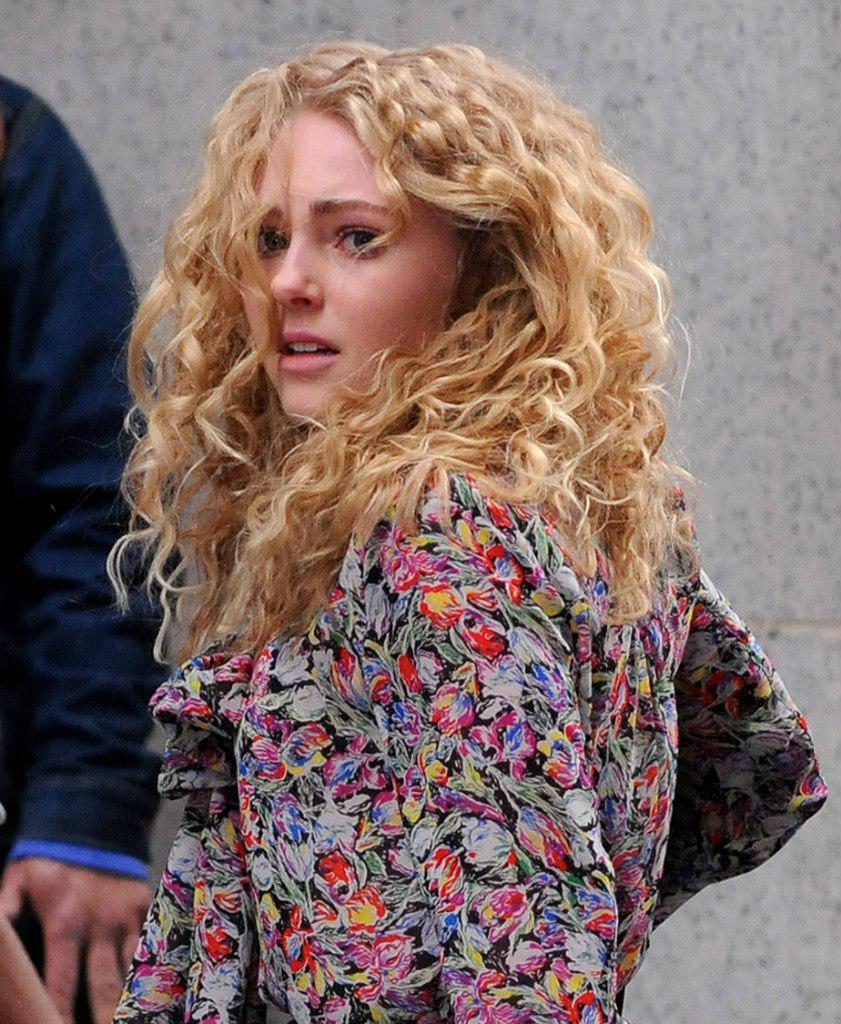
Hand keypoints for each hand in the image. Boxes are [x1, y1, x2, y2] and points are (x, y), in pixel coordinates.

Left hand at [0, 857, 150, 1023]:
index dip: (57, 1013)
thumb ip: (4, 911)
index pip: (61, 983)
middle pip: (102, 987)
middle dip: (101, 1018)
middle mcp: (99, 926)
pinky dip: (149, 972)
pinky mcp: (143, 910)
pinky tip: (149, 996)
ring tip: (127, 1022)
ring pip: (130, 971)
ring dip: (127, 1002)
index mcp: (65, 922)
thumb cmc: (51, 858)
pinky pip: (148, 948)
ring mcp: (125, 919)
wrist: (97, 819)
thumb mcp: (18, 881)